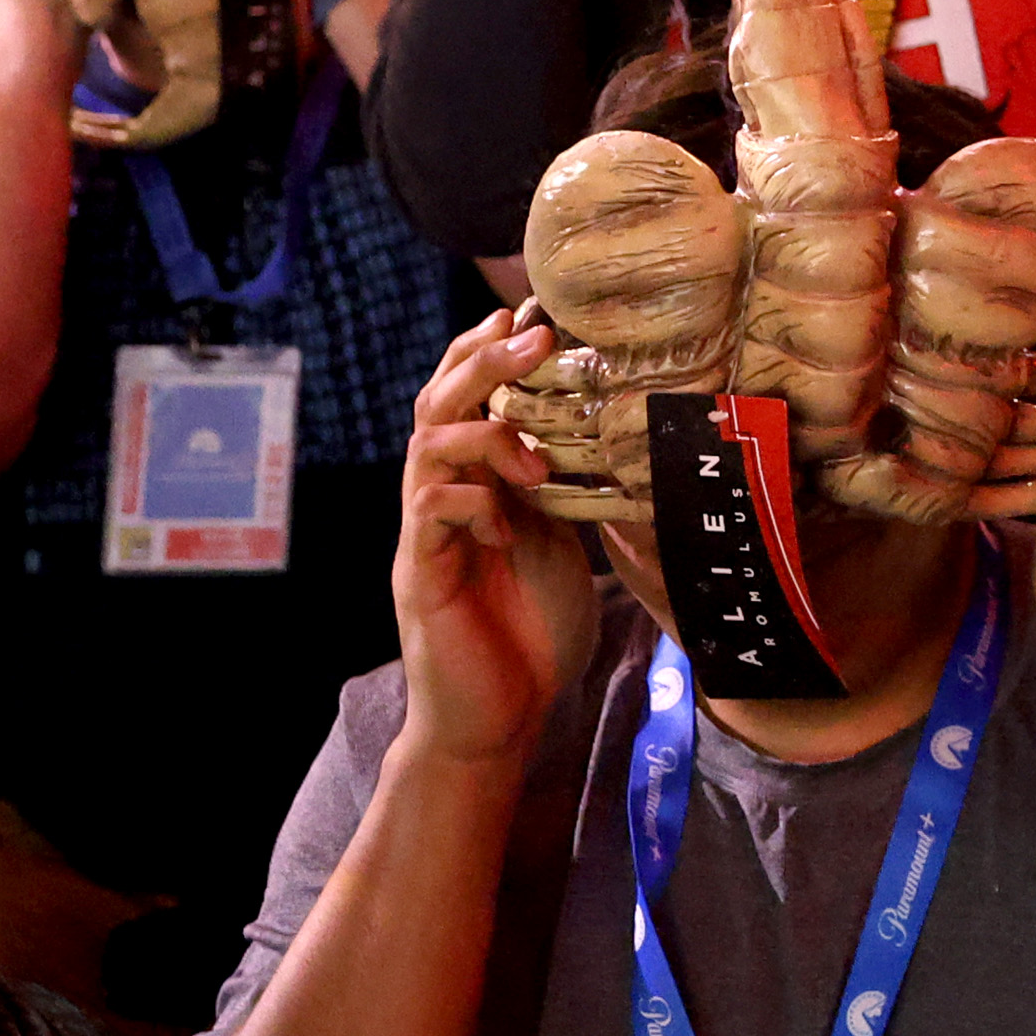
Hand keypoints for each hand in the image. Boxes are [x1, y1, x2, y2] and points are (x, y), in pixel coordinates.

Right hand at [389, 306, 597, 771]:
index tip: (530, 316)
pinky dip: (468, 499)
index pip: (467, 401)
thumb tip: (614, 432)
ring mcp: (426, 539)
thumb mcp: (563, 545)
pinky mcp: (422, 579)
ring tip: (532, 448)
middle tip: (534, 335)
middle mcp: (443, 502)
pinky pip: (428, 514)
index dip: (487, 354)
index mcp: (479, 488)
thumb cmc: (533, 634)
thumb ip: (567, 490)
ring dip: (483, 432)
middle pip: (438, 408)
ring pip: (427, 452)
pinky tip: (504, 514)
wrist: (501, 719)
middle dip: (482, 363)